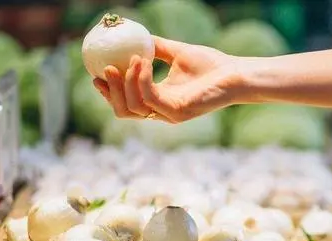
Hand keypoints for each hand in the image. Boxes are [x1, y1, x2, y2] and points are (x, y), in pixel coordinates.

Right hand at [93, 36, 242, 122]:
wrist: (234, 73)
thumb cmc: (211, 65)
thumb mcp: (176, 52)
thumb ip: (156, 47)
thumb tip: (136, 35)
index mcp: (160, 101)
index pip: (127, 103)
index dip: (109, 92)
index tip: (97, 74)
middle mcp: (162, 112)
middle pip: (124, 111)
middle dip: (110, 93)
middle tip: (104, 70)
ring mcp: (169, 115)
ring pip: (133, 107)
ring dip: (126, 82)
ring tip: (129, 60)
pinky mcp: (177, 112)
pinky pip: (149, 97)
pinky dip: (141, 79)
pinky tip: (142, 61)